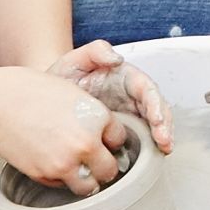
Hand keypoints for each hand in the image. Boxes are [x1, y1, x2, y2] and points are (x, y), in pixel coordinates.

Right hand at [0, 64, 132, 193]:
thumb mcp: (73, 92)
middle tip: (96, 160)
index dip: (111, 140)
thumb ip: (94, 115)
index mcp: (97, 118)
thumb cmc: (30, 92)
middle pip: (110, 169)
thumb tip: (106, 134)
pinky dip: (61, 178)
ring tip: (77, 168)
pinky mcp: (45, 174)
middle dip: (104, 165)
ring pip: (89, 186)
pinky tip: (52, 162)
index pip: (119, 139)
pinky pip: (62, 185)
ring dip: (86, 179)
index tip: (104, 140)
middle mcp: (86, 143)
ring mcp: (66, 163)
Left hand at [55, 39, 171, 151]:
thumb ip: (96, 52)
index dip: (155, 104)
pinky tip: (151, 157)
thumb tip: (117, 59)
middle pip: (156, 108)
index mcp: (125, 77)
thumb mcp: (74, 60)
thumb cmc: (62, 77)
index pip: (146, 88)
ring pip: (153, 123)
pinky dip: (148, 146)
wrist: (45, 98)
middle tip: (164, 140)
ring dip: (161, 136)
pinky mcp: (121, 129)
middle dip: (164, 124)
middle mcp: (131, 95)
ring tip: (163, 150)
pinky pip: (140, 137)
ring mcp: (129, 113)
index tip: (156, 118)